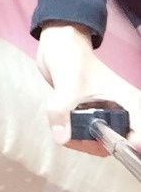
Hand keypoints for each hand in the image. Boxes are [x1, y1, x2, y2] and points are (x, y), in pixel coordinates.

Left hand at [37, 20, 140, 156]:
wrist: (59, 46)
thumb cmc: (72, 58)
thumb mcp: (68, 83)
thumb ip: (63, 110)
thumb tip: (62, 137)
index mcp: (129, 103)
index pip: (139, 135)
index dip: (131, 145)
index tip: (113, 145)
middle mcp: (123, 112)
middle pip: (119, 144)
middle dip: (95, 144)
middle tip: (71, 134)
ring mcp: (108, 116)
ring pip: (101, 142)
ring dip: (80, 139)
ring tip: (63, 121)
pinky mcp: (94, 117)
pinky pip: (88, 136)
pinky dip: (75, 134)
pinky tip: (63, 120)